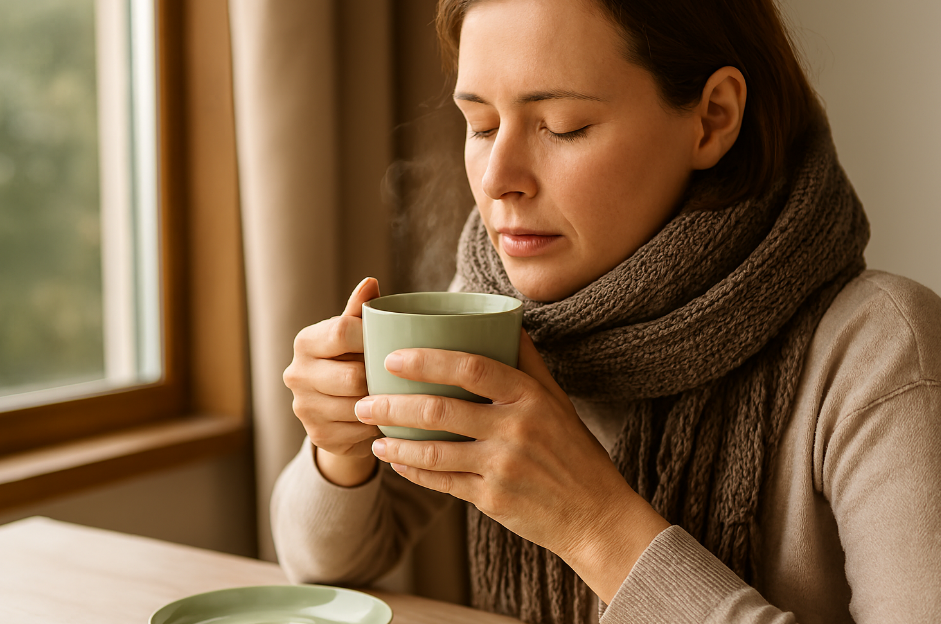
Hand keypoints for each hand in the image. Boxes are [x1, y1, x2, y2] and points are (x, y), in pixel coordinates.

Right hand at [283, 277, 381, 486]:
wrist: (338, 411)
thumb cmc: (352, 360)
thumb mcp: (356, 335)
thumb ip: (361, 311)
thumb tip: (370, 282)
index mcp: (306, 342)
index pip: (342, 332)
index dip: (372, 338)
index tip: (392, 344)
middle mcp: (296, 374)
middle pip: (352, 376)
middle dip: (379, 378)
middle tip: (398, 377)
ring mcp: (304, 408)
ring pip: (358, 407)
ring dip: (382, 404)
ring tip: (395, 398)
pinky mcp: (318, 436)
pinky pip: (360, 431)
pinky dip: (377, 425)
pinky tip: (383, 417)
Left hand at [353, 330, 669, 601]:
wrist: (596, 515)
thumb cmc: (573, 452)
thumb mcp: (557, 401)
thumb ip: (528, 363)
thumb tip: (507, 321)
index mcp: (530, 396)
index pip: (470, 367)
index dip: (427, 359)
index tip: (392, 357)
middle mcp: (516, 428)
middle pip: (440, 408)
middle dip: (392, 403)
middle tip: (363, 400)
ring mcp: (502, 466)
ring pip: (433, 450)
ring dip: (394, 441)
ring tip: (371, 434)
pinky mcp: (492, 498)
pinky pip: (441, 481)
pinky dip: (413, 470)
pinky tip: (395, 461)